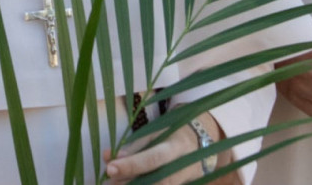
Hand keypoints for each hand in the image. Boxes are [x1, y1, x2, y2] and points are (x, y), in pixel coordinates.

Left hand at [104, 113, 235, 183]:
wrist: (202, 140)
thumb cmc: (174, 132)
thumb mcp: (156, 133)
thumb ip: (134, 147)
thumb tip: (109, 157)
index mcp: (177, 147)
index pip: (153, 159)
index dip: (131, 165)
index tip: (110, 168)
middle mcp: (184, 167)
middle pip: (157, 182)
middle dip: (131, 184)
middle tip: (108, 183)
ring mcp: (186, 181)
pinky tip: (129, 184)